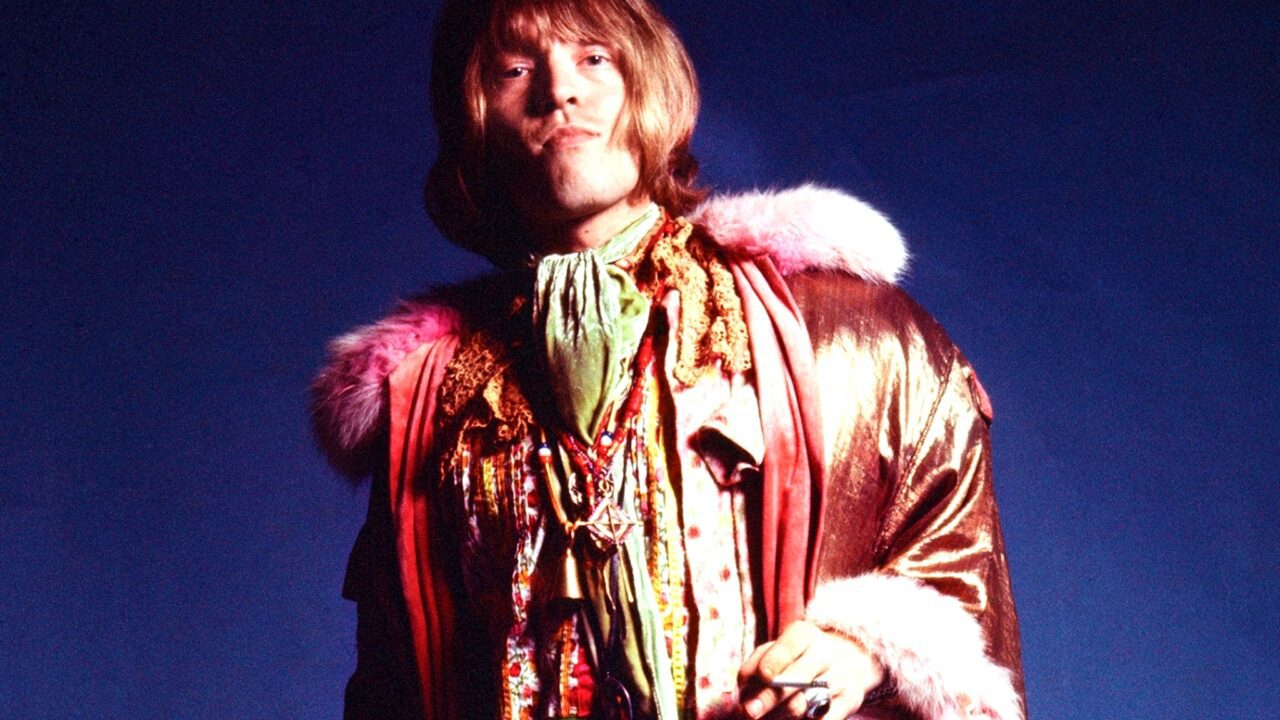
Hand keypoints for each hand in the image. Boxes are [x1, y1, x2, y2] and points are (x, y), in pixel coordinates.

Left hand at [737, 620, 883, 718]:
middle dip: (769, 697)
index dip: (774, 662)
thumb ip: (758, 662)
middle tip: (749, 711)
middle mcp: (823, 654)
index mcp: (803, 635)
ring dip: (778, 716)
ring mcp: (839, 679)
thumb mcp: (781, 647)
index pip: (788, 648)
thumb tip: (743, 685)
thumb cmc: (802, 655)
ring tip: (765, 717)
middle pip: (795, 680)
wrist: (851, 658)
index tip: (764, 676)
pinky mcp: (850, 701)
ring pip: (804, 704)